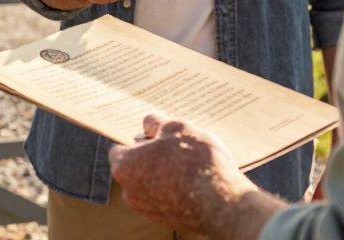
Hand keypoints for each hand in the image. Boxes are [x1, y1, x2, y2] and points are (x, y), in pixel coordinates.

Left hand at [109, 114, 277, 236]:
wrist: (221, 203)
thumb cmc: (195, 162)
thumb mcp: (176, 127)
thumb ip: (157, 123)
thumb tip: (149, 123)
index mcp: (125, 166)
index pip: (121, 149)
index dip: (140, 140)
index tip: (157, 136)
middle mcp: (130, 192)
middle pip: (137, 167)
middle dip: (152, 157)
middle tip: (176, 148)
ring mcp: (147, 209)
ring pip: (152, 184)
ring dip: (165, 174)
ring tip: (190, 165)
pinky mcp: (166, 220)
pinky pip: (166, 198)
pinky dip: (176, 190)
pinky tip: (195, 182)